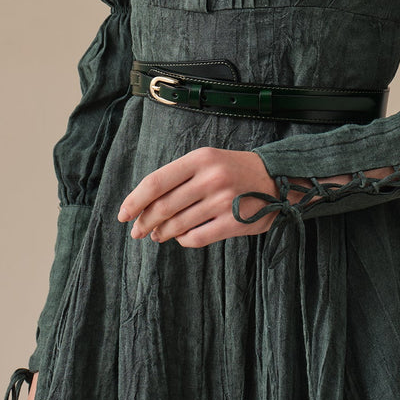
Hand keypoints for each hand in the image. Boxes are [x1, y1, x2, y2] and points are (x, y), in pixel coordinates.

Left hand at [116, 147, 294, 247]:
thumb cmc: (233, 169)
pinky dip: (183, 240)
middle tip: (137, 232)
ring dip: (161, 233)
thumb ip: (178, 178)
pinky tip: (180, 238)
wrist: (276, 178)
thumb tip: (144, 205)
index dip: (135, 201)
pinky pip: (197, 238)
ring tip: (157, 235)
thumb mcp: (206, 161)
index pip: (156, 182)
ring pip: (178, 225)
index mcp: (200, 158)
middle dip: (144, 223)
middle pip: (163, 207)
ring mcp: (223, 201)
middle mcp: (210, 178)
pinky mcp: (235, 223)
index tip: (123, 214)